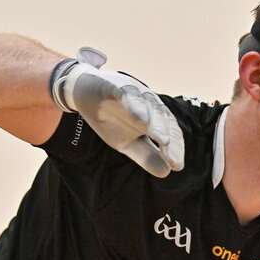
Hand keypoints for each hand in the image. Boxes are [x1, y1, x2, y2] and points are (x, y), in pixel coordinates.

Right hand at [50, 47, 183, 177]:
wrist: (83, 94)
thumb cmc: (110, 119)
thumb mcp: (127, 143)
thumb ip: (146, 156)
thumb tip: (166, 173)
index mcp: (154, 118)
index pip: (170, 132)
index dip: (175, 148)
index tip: (176, 166)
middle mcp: (149, 104)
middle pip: (164, 119)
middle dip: (169, 138)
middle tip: (172, 157)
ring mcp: (134, 94)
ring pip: (150, 105)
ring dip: (157, 122)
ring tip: (162, 139)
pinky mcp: (115, 87)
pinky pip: (127, 95)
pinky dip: (134, 104)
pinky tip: (140, 117)